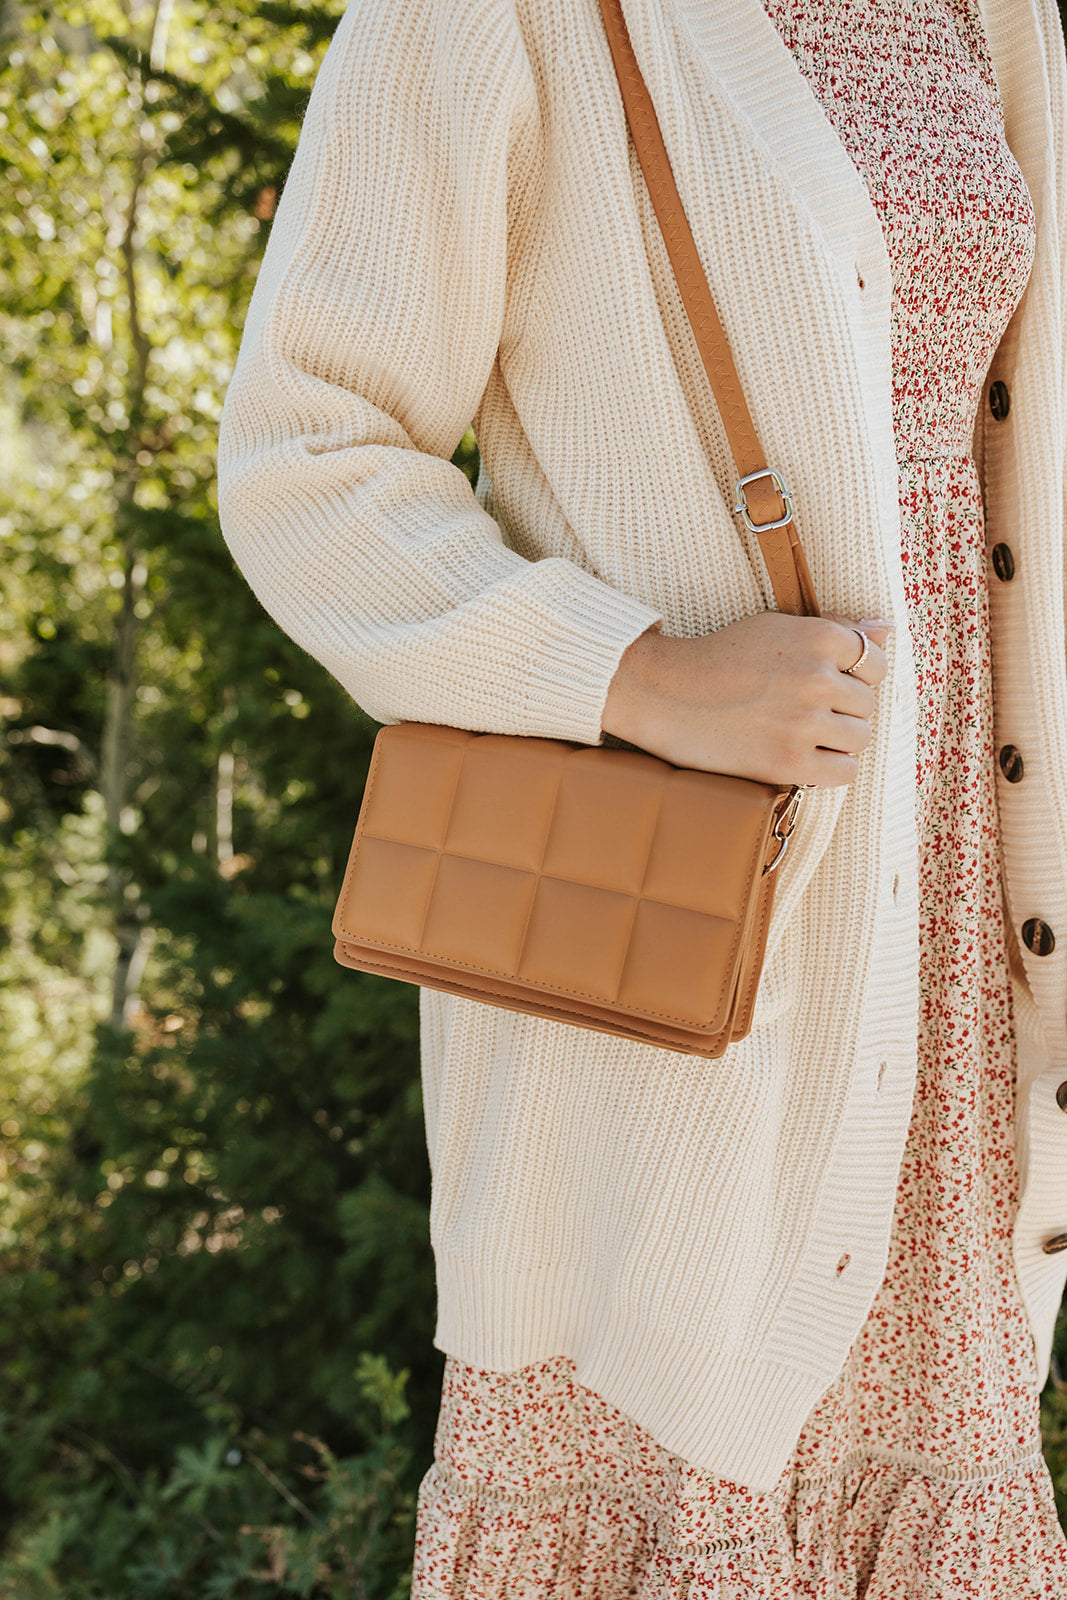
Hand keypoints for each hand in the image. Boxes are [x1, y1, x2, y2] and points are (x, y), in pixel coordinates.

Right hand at [602, 612, 891, 787]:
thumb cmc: (720, 657)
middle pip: (867, 704)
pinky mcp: (788, 761)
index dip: (855, 676)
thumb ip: (834, 629)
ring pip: (859, 738)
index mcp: (818, 637)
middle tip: (805, 710)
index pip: (875, 663)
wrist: (664, 693)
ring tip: (804, 734)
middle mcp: (817, 677)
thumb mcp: (776, 626)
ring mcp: (804, 722)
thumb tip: (887, 628)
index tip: (828, 683)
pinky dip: (831, 768)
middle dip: (842, 709)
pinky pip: (844, 772)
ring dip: (838, 739)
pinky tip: (804, 756)